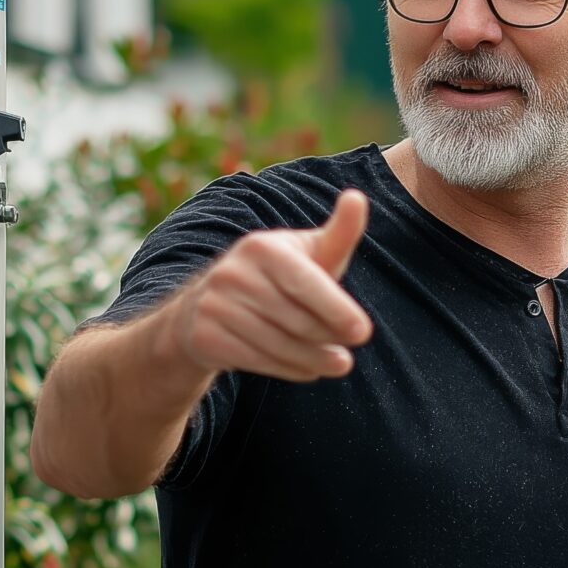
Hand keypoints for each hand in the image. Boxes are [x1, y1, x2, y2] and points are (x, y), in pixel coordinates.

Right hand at [170, 189, 374, 382]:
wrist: (208, 306)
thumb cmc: (278, 278)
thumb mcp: (308, 255)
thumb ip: (338, 234)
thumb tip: (357, 197)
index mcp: (262, 246)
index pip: (304, 282)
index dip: (336, 309)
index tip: (363, 333)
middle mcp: (232, 272)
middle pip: (294, 319)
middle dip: (327, 339)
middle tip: (347, 358)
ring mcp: (213, 305)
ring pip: (277, 345)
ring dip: (313, 361)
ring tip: (336, 365)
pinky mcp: (203, 336)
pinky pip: (256, 362)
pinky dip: (289, 370)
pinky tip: (308, 370)